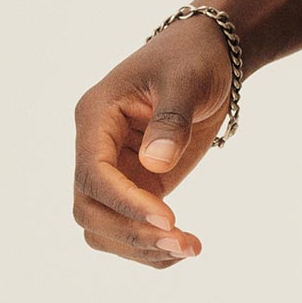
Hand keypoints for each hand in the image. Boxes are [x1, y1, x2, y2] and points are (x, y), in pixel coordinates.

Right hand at [71, 15, 232, 267]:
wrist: (211, 54)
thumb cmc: (193, 57)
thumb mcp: (185, 80)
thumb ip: (171, 120)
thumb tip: (155, 163)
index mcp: (96, 116)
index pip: (93, 174)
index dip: (125, 202)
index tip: (168, 219)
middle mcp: (96, 147)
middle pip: (90, 209)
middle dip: (131, 233)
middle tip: (181, 242)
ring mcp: (115, 169)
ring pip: (104, 226)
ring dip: (140, 247)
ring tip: (189, 249)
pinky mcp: (138, 182)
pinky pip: (130, 225)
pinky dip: (151, 245)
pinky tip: (184, 248)